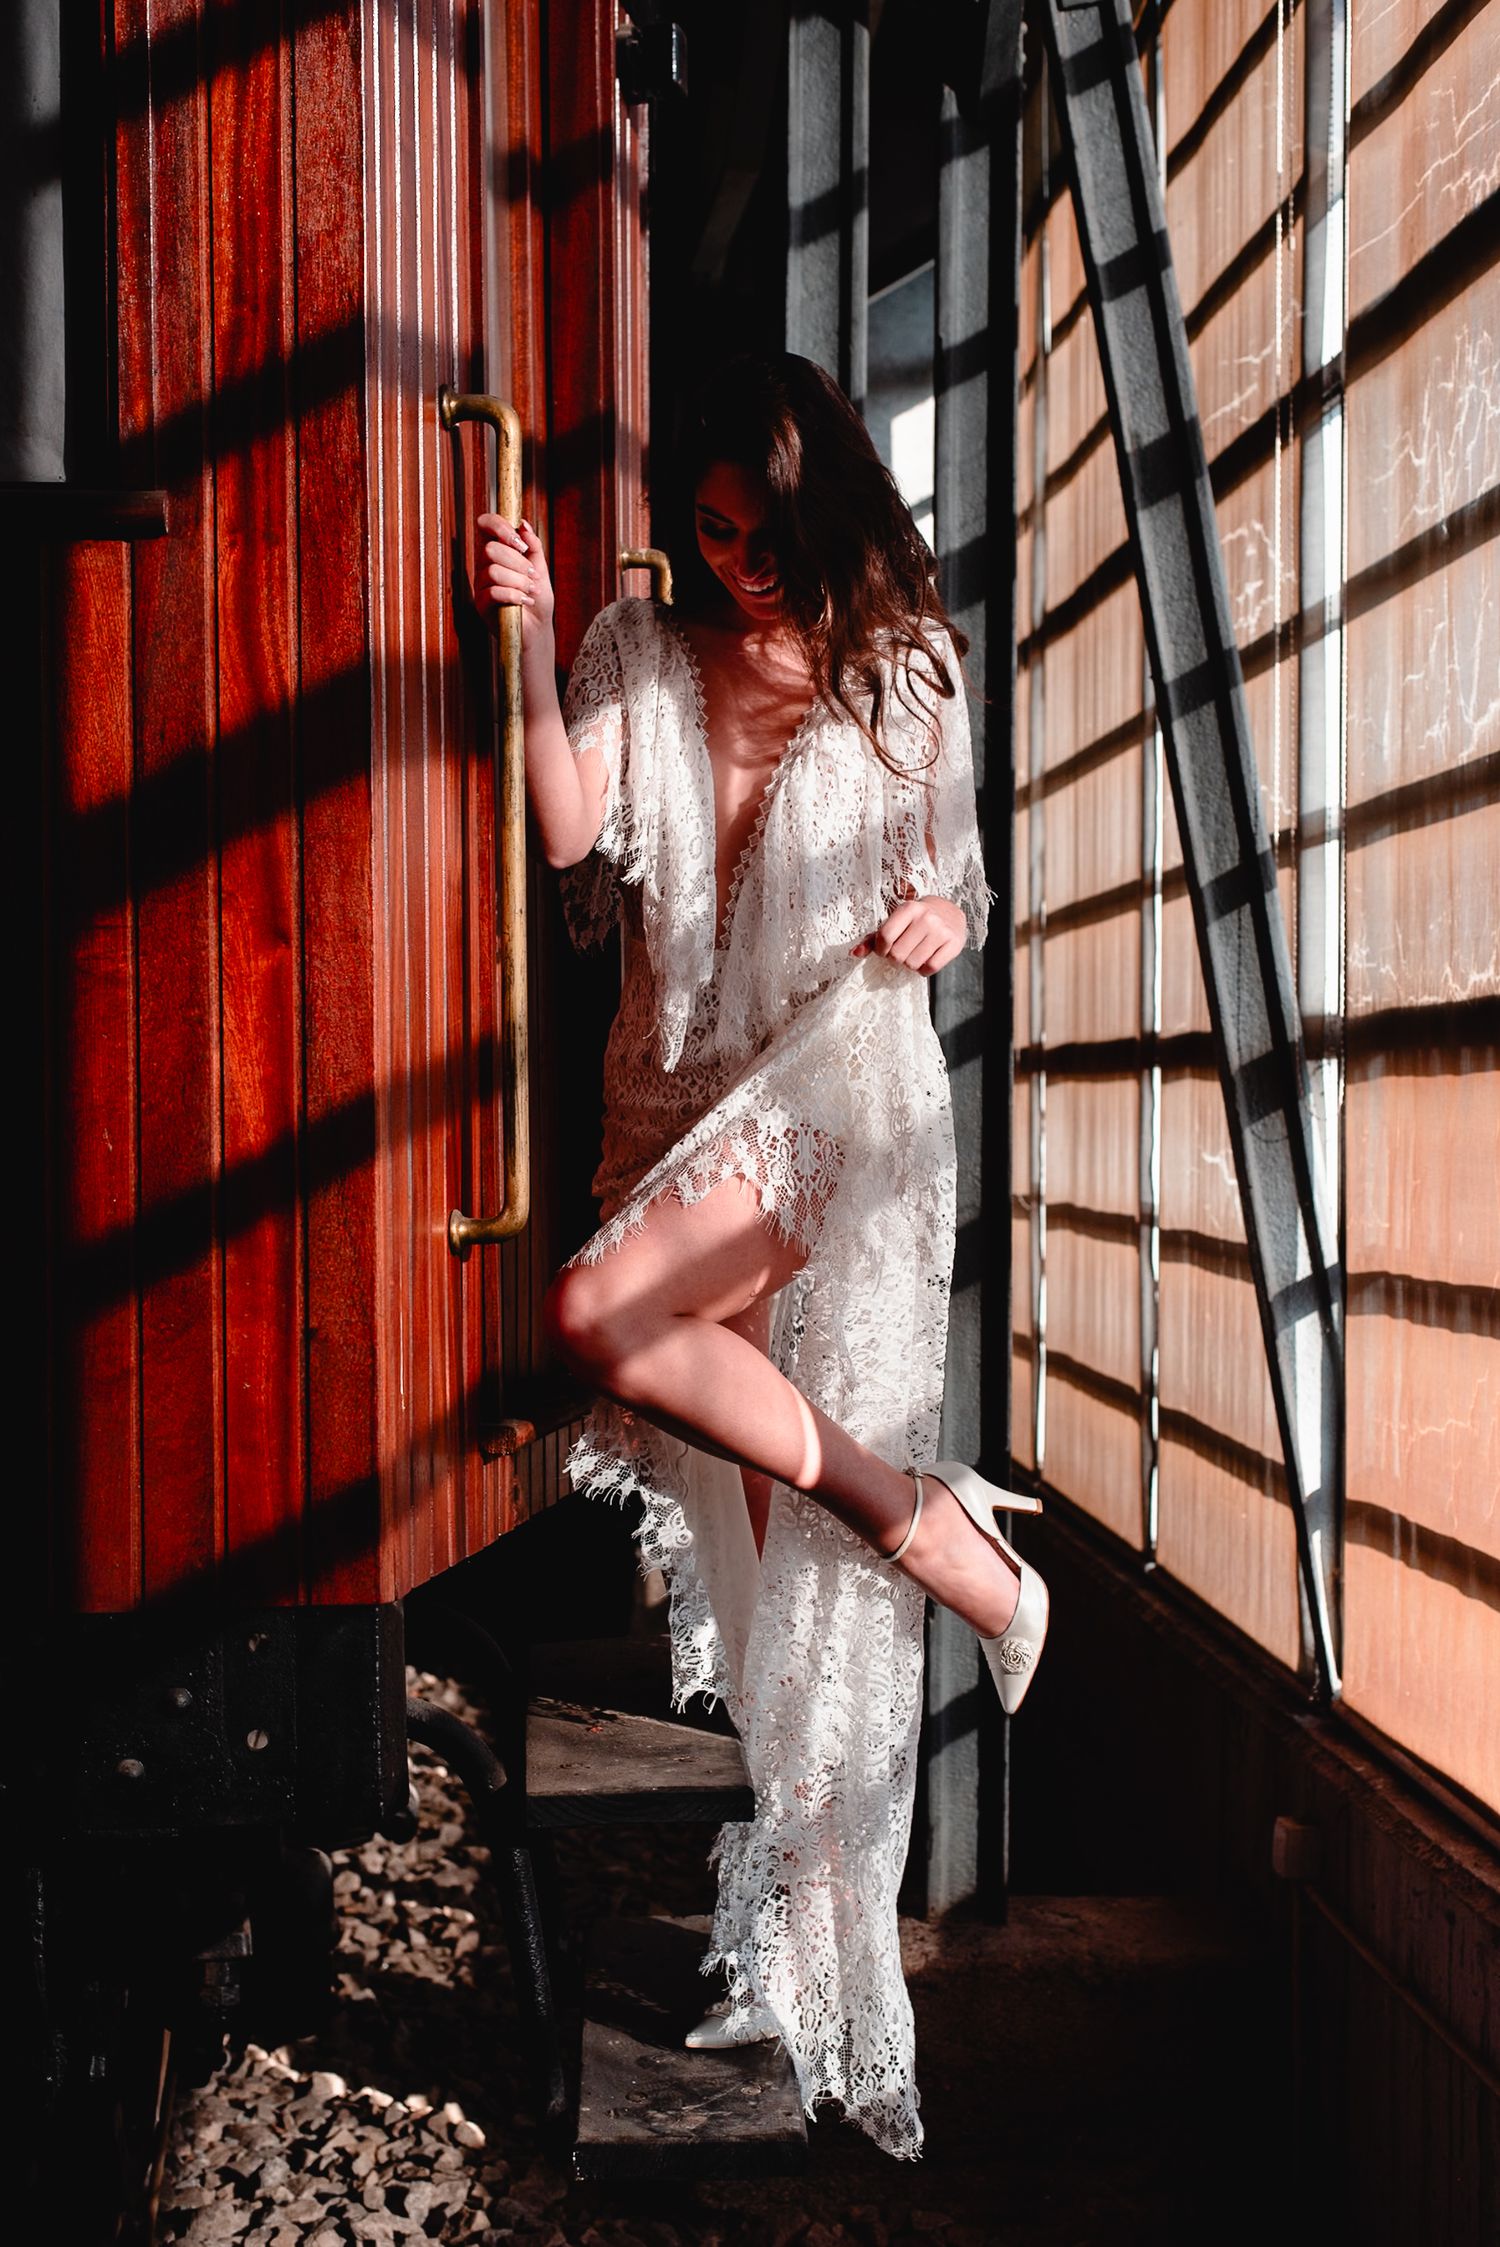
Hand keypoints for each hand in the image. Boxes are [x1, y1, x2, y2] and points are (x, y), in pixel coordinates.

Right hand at [476, 511, 555, 646]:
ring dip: (518, 581)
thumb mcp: (540, 569)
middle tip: (533, 575)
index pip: (486, 525)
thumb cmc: (537, 598)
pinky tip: (526, 601)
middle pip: (490, 549)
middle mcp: (484, 566)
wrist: (538, 628)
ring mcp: (481, 585)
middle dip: (517, 562)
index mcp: (497, 552)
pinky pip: (493, 592)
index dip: (499, 526)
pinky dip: (514, 595)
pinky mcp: (481, 604)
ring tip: (531, 591)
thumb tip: (523, 524)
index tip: (520, 542)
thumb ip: (534, 547)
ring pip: (493, 571)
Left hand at [852, 894, 965, 975]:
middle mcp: (926, 918)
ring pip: (913, 964)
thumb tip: (854, 953)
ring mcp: (941, 931)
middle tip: (903, 951)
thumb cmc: (916, 919)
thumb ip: (874, 938)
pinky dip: (924, 970)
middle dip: (896, 958)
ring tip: (915, 953)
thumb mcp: (896, 921)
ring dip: (910, 964)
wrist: (950, 912)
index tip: (885, 949)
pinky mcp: (954, 944)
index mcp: (908, 908)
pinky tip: (926, 958)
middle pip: (897, 955)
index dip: (881, 949)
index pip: (885, 936)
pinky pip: (930, 968)